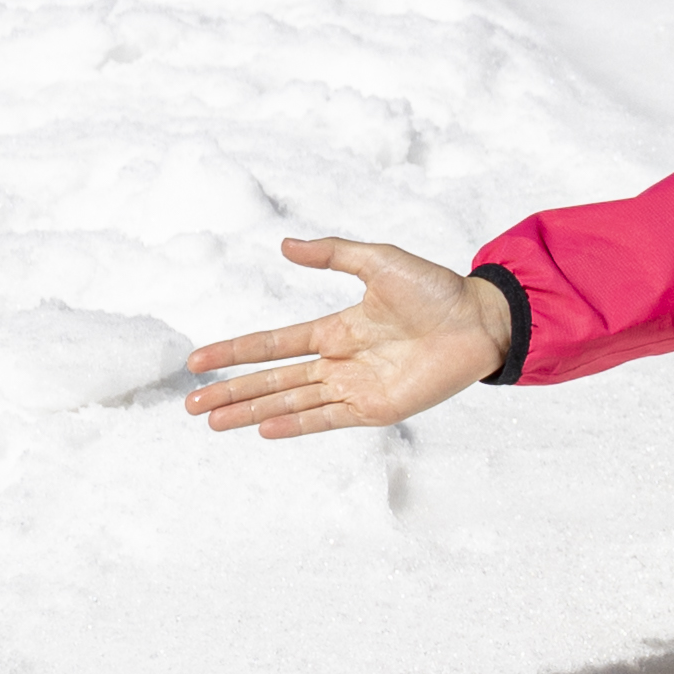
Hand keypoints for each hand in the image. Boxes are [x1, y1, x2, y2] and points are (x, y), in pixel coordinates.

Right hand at [186, 237, 517, 437]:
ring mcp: (355, 388)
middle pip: (273, 380)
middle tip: (191, 405)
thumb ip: (333, 255)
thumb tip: (284, 245)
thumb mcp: (379, 262)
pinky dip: (295, 425)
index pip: (273, 344)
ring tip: (212, 422)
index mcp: (336, 329)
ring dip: (252, 412)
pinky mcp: (376, 408)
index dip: (235, 350)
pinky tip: (263, 429)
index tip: (196, 359)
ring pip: (291, 403)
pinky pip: (327, 419)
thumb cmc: (436, 289)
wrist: (481, 319)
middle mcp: (339, 362)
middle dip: (231, 391)